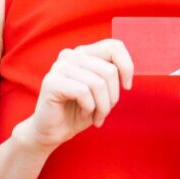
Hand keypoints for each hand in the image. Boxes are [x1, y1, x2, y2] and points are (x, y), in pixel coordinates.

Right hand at [16, 39, 133, 153]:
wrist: (53, 132)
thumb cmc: (80, 111)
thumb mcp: (103, 91)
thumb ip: (112, 75)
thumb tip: (128, 71)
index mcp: (84, 53)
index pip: (114, 46)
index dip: (127, 66)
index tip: (127, 87)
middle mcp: (70, 55)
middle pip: (109, 70)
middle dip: (113, 97)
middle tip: (104, 112)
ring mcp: (59, 66)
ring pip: (98, 83)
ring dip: (102, 107)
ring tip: (95, 117)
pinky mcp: (52, 81)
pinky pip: (83, 92)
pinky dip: (89, 108)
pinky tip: (82, 114)